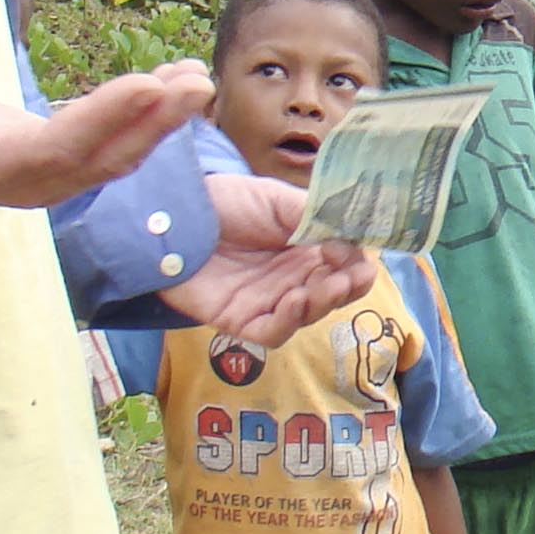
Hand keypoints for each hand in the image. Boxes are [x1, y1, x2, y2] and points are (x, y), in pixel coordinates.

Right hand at [0, 55, 210, 213]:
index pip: (55, 147)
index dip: (104, 119)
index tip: (148, 85)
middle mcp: (27, 184)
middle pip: (101, 159)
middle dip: (153, 123)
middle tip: (198, 83)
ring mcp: (47, 179)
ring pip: (116, 156)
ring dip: (162, 121)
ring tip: (199, 79)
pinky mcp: (60, 163)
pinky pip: (113, 145)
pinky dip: (148, 118)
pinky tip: (178, 83)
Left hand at [160, 172, 373, 347]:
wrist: (177, 214)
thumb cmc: (226, 202)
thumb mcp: (278, 200)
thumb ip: (315, 218)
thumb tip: (353, 239)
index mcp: (305, 249)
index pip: (344, 266)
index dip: (356, 263)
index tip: (357, 253)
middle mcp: (291, 278)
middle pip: (332, 294)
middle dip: (348, 286)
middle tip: (352, 275)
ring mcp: (267, 301)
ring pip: (308, 315)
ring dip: (325, 303)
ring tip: (329, 285)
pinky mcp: (241, 320)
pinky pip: (272, 333)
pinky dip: (290, 322)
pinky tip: (296, 300)